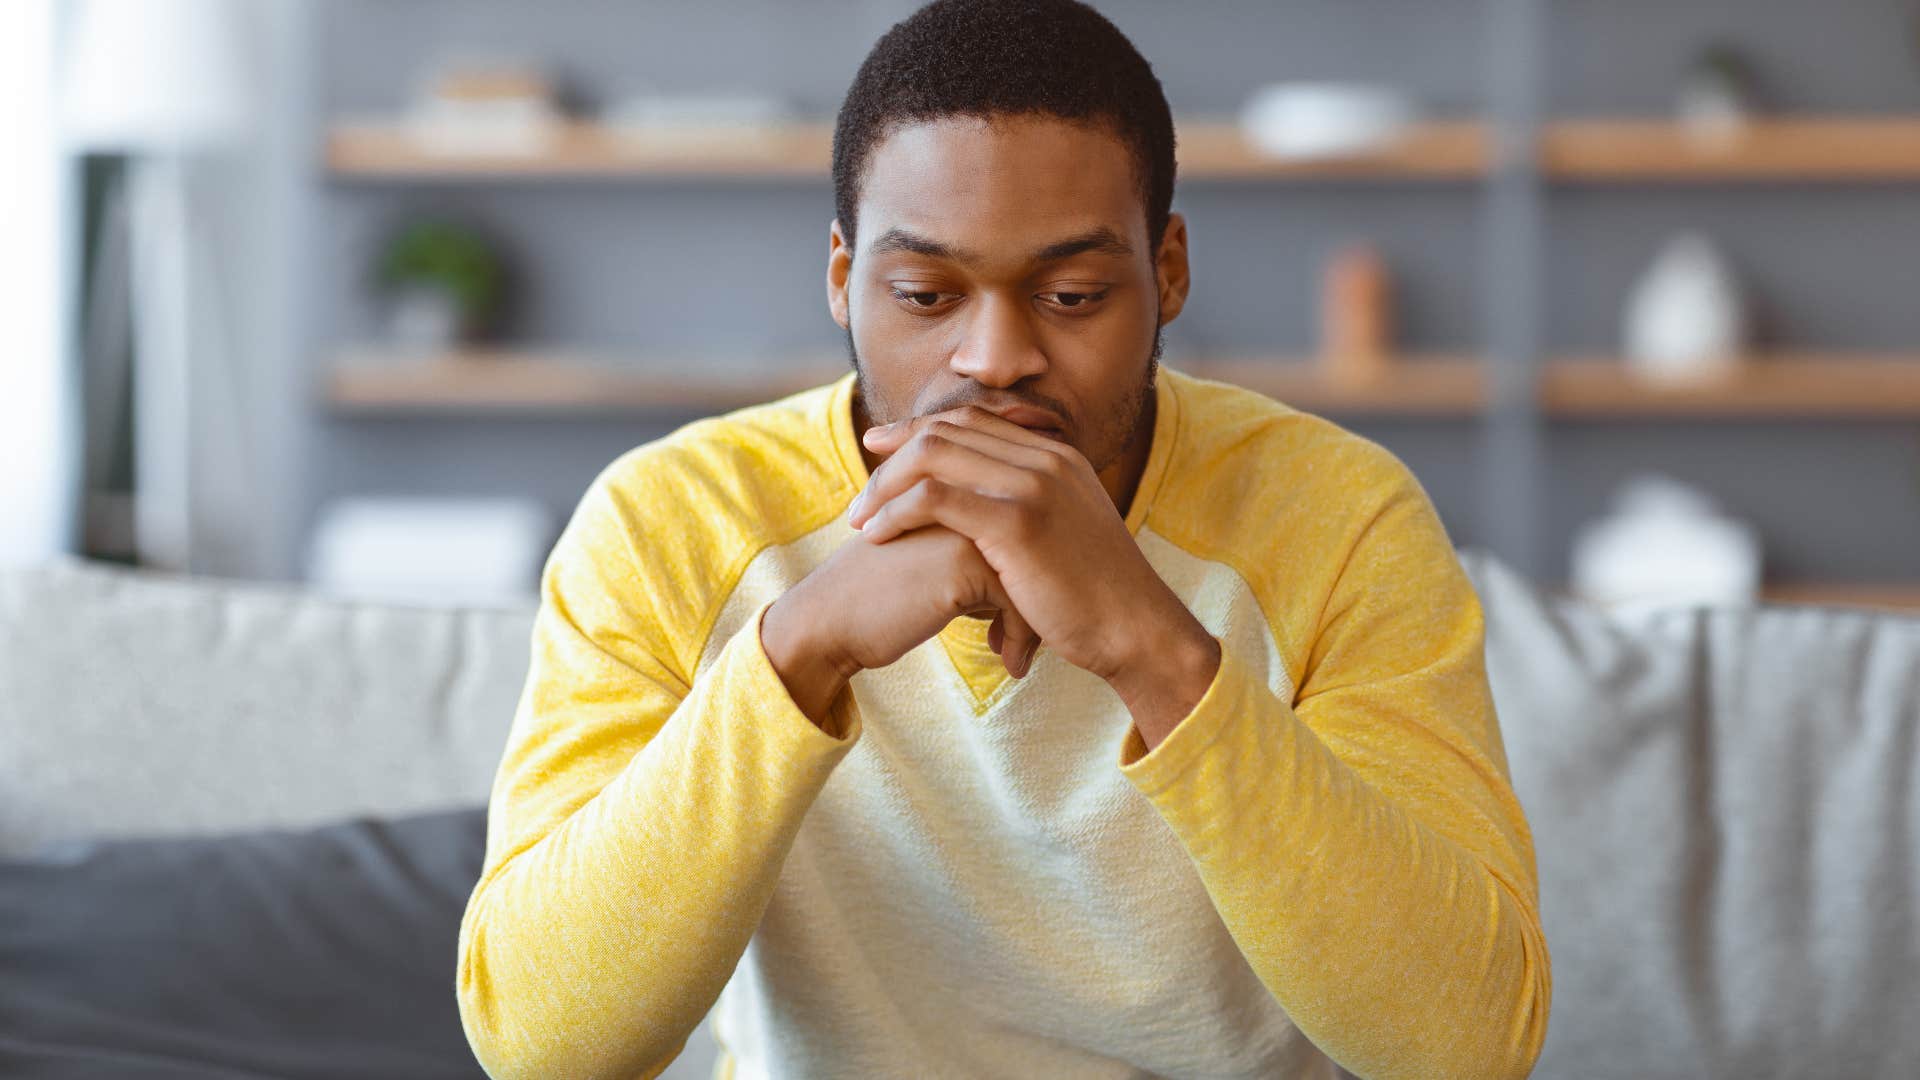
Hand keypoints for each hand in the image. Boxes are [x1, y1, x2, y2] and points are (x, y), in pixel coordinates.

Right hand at [760, 518, 1040, 724]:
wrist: (829, 621)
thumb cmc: (877, 598)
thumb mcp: (932, 558)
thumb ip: (975, 550)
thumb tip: (1028, 575)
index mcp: (959, 490)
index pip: (1028, 528)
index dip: (1033, 574)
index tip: (1024, 620)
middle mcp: (967, 497)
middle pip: (1039, 547)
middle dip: (1041, 598)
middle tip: (1030, 641)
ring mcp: (968, 524)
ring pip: (1036, 572)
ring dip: (1034, 620)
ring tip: (1017, 652)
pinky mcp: (965, 561)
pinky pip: (1021, 598)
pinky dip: (1022, 637)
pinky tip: (1010, 665)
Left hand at [848, 405, 1210, 696]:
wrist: (1137, 629)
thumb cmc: (1098, 599)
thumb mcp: (1067, 536)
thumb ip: (1032, 512)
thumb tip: (988, 522)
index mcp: (1056, 454)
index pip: (972, 420)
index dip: (918, 431)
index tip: (881, 450)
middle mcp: (1045, 457)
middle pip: (947, 430)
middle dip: (893, 455)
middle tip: (861, 492)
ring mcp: (1033, 484)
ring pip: (933, 455)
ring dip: (886, 485)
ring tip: (861, 520)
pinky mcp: (1018, 521)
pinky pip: (936, 498)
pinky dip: (897, 512)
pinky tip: (878, 536)